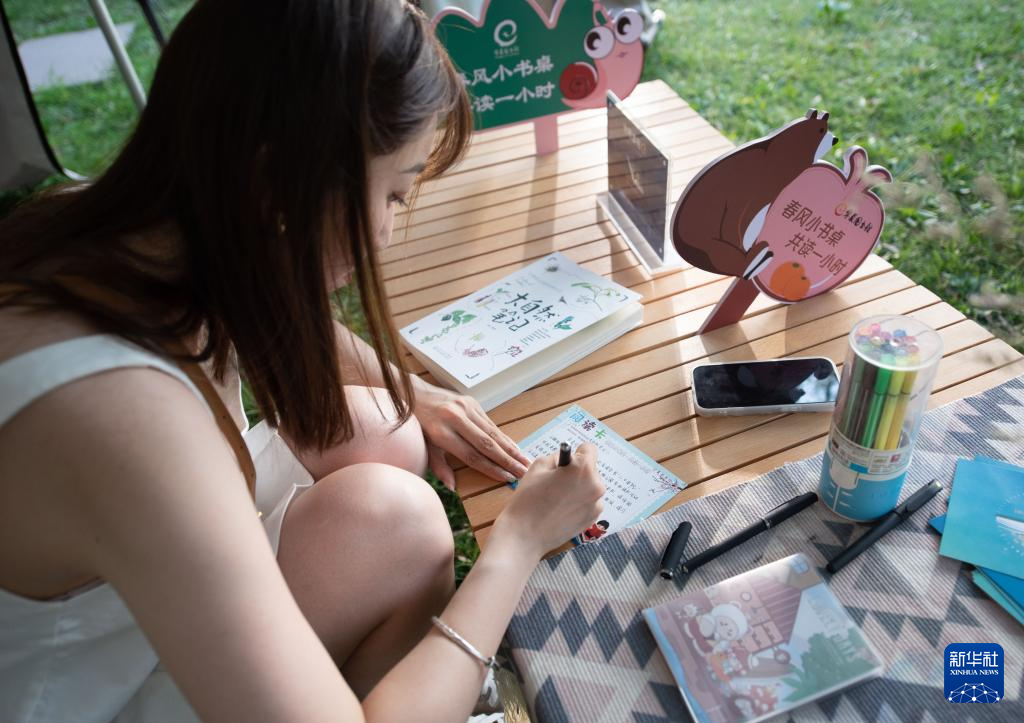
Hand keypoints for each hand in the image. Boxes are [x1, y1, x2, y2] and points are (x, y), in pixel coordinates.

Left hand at [413, 383, 529, 488]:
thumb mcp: (424, 448)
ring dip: (511, 448)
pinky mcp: (472, 402)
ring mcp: (465, 408)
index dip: (490, 468)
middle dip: (507, 460)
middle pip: (486, 444)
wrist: (415, 395)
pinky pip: (490, 423)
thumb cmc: (418, 427)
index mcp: (442, 433)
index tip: (507, 478)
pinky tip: (515, 447)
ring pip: (492, 432)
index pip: (471, 455)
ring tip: (525, 461)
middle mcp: (456, 419)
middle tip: (523, 472)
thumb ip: (439, 467)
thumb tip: (452, 487)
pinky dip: (504, 437)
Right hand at [493, 442, 604, 558]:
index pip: (589, 449)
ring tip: (558, 498)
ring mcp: (597, 504)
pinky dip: (579, 503)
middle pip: (590, 470)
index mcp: (583, 468)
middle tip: (557, 482)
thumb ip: (557, 458)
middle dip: (576, 472)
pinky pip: (589, 503)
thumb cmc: (528, 498)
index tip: (566, 462)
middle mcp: (596, 485)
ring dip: (579, 488)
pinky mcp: (593, 519)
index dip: (576, 453)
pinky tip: (561, 510)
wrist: (524, 535)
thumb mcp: (538, 466)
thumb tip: (567, 459)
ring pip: (590, 487)